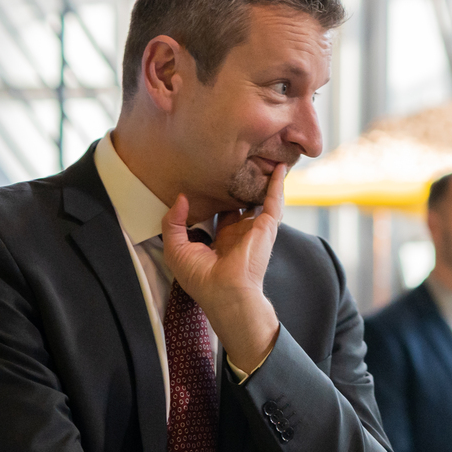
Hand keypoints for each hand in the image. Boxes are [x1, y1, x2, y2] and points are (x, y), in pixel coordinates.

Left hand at [159, 164, 287, 372]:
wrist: (226, 293)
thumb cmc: (201, 279)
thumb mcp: (175, 248)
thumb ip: (174, 221)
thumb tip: (181, 197)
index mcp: (220, 238)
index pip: (219, 212)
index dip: (215, 196)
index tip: (208, 179)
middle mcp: (239, 232)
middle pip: (240, 202)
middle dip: (239, 186)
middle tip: (235, 164)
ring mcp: (255, 229)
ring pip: (259, 198)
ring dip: (262, 180)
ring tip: (263, 158)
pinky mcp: (266, 227)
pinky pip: (274, 200)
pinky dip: (277, 184)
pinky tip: (278, 167)